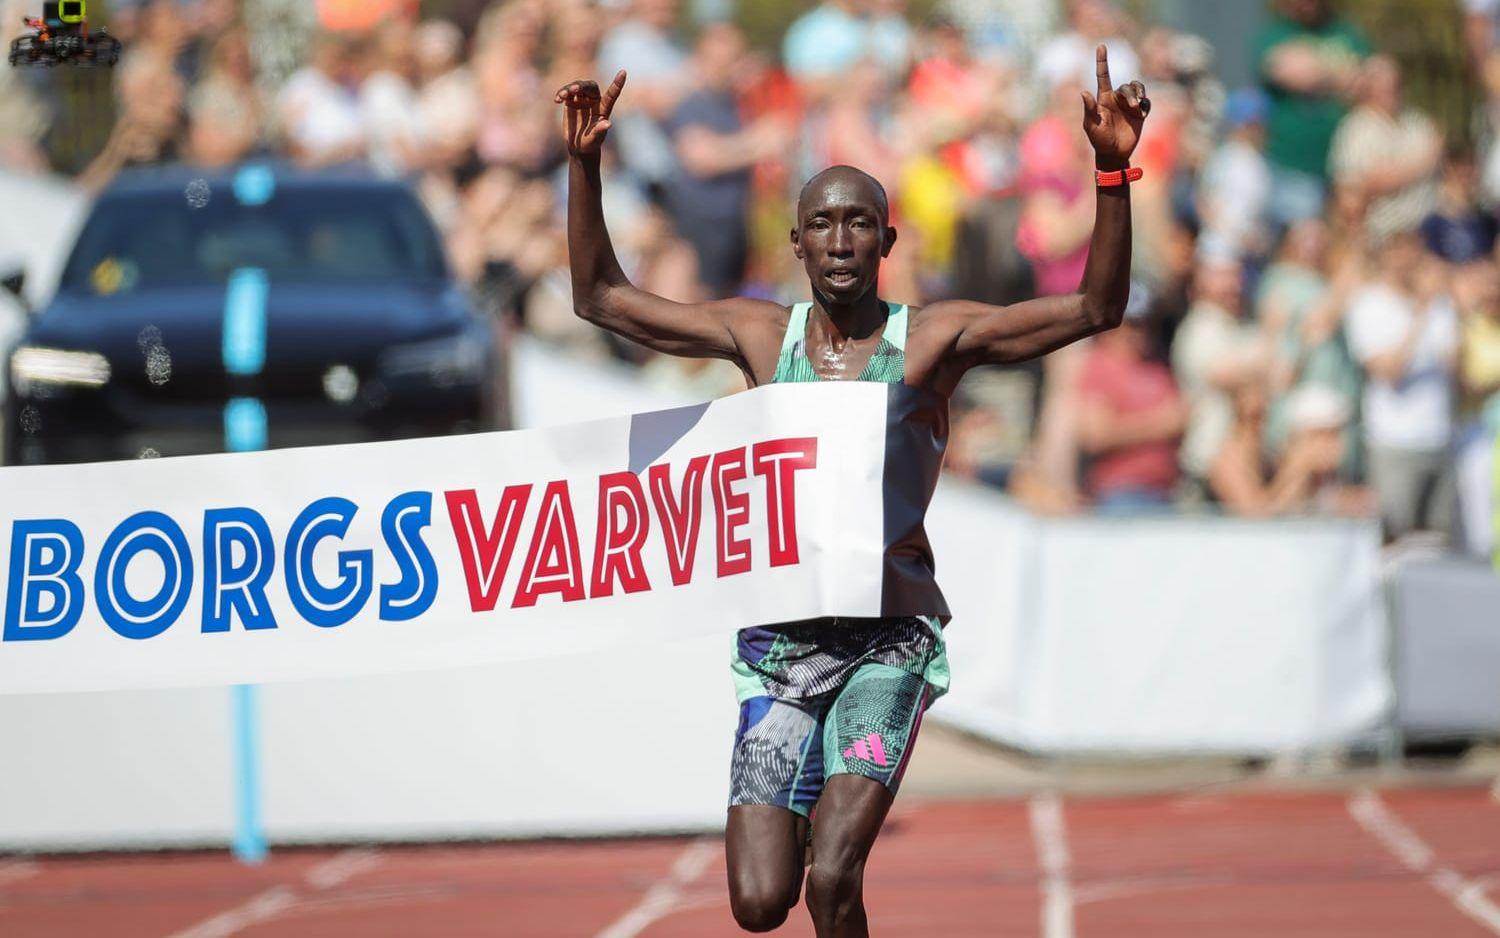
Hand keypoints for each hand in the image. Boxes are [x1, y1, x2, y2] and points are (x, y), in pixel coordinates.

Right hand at [554, 70, 625, 158]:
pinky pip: (566, 93)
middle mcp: (594, 101)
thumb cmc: (591, 143)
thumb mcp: (596, 138)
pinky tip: (557, 100)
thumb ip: (600, 130)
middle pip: (589, 86)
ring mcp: (582, 100)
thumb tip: (608, 124)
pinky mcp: (571, 101)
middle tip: (573, 90)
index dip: (617, 84)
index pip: (612, 94)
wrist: (579, 146)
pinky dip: (561, 94)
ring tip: (561, 96)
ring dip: (568, 89)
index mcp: (603, 108)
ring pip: (576, 87)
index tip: (624, 72)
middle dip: (581, 86)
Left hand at [1080, 45, 1148, 170]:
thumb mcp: (1092, 126)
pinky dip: (1146, 105)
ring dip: (1140, 94)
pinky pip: (1147, 102)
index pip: (1103, 76)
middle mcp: (1117, 99)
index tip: (1101, 46)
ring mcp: (1129, 105)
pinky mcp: (1140, 112)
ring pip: (1138, 89)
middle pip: (1127, 86)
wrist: (1114, 154)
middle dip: (1131, 94)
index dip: (1102, 61)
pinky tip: (1142, 114)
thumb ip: (1089, 110)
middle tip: (1133, 107)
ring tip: (1139, 107)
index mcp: (1104, 99)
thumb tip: (1084, 92)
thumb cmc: (1099, 140)